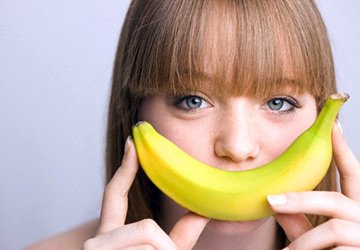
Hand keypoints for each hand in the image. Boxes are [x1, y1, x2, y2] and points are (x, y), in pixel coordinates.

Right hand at [82, 137, 208, 249]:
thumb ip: (180, 235)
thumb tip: (206, 210)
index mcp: (110, 235)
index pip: (115, 195)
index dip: (126, 168)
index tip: (133, 143)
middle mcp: (97, 241)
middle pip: (147, 227)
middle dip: (164, 248)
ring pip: (149, 240)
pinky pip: (147, 249)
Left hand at [268, 121, 359, 248]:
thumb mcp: (316, 243)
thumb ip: (301, 224)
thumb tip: (277, 203)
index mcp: (358, 210)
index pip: (353, 174)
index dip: (342, 149)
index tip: (332, 123)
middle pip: (337, 199)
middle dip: (302, 199)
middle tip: (271, 200)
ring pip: (333, 227)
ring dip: (304, 240)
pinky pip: (335, 246)